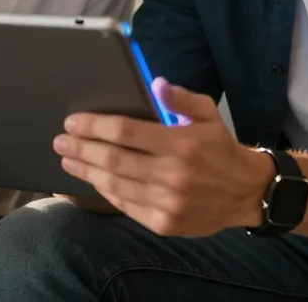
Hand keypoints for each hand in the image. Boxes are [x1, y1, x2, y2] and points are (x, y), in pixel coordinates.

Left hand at [53, 78, 274, 236]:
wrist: (247, 193)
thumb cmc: (221, 147)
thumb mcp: (208, 113)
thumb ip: (181, 98)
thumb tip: (156, 84)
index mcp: (182, 143)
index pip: (126, 132)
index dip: (94, 125)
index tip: (73, 121)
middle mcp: (173, 174)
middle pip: (113, 159)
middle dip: (81, 149)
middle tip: (61, 141)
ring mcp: (167, 202)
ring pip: (115, 184)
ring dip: (86, 171)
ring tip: (68, 160)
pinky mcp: (164, 223)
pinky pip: (125, 206)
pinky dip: (105, 192)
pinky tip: (93, 180)